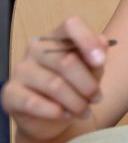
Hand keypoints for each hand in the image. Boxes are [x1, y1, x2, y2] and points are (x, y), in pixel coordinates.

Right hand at [2, 17, 109, 142]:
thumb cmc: (75, 86)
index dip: (87, 40)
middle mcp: (36, 49)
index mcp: (58, 37)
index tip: (101, 61)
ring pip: (54, 85)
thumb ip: (98, 56)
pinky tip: (66, 115)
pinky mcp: (10, 93)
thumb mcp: (92, 71)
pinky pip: (33, 102)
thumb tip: (102, 42)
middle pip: (67, 61)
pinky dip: (55, 111)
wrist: (53, 117)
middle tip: (97, 98)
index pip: (71, 25)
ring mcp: (21, 70)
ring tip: (85, 111)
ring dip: (76, 102)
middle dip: (88, 85)